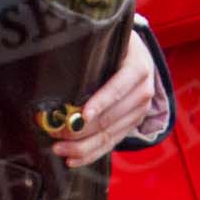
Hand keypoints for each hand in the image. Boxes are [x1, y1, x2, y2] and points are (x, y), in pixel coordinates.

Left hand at [55, 29, 159, 166]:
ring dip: (83, 146)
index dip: (101, 102)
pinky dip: (92, 153)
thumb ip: (93, 51)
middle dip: (82, 128)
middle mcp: (143, 92)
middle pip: (111, 117)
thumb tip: (57, 64)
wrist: (139, 54)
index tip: (82, 114)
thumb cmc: (116, 44)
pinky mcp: (132, 124)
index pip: (118, 88)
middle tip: (56, 133)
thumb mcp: (110, 40)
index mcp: (138, 67)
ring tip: (59, 148)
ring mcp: (140, 111)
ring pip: (110, 135)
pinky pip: (112, 143)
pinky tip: (73, 159)